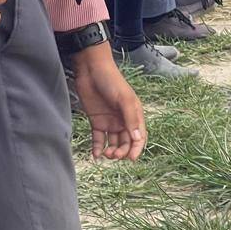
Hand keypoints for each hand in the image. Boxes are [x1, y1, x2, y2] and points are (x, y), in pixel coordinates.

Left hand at [71, 42, 146, 160]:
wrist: (91, 70)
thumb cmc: (111, 81)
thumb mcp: (124, 99)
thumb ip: (130, 119)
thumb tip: (137, 139)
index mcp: (134, 113)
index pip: (139, 136)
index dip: (137, 148)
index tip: (131, 158)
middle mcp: (123, 119)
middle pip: (126, 142)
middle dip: (122, 152)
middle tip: (114, 155)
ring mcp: (109, 121)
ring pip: (113, 143)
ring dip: (111, 151)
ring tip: (105, 154)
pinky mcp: (96, 121)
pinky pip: (98, 139)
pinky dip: (97, 148)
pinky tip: (96, 154)